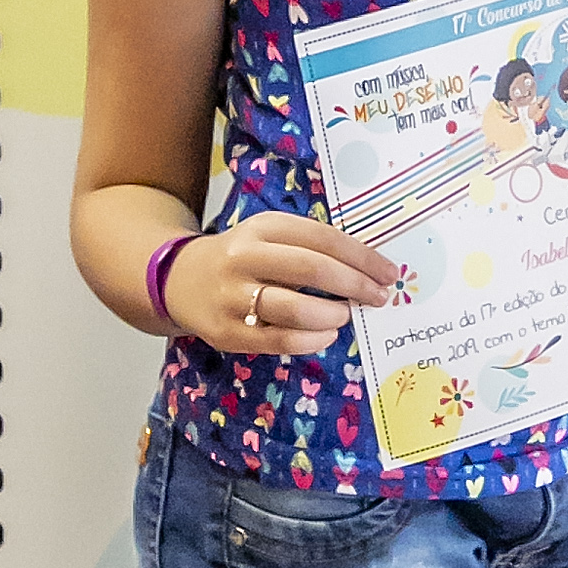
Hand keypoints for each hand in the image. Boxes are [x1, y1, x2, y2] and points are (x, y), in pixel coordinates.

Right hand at [162, 218, 400, 356]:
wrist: (180, 280)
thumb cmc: (242, 258)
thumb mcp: (270, 236)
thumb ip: (311, 247)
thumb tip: (368, 269)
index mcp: (262, 228)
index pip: (322, 238)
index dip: (361, 257)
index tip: (388, 272)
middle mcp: (245, 258)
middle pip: (312, 269)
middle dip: (355, 285)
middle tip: (378, 297)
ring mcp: (233, 297)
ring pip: (295, 308)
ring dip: (333, 314)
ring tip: (346, 314)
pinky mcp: (228, 333)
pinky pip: (279, 340)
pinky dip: (312, 339)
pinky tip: (326, 334)